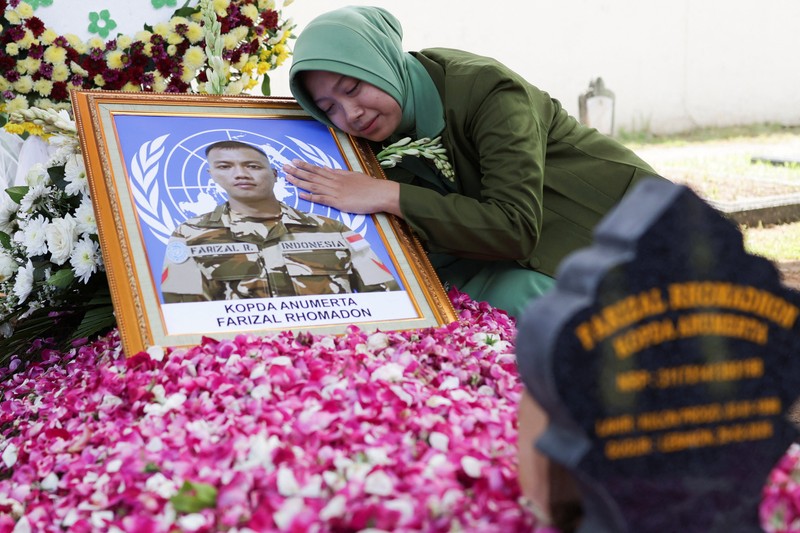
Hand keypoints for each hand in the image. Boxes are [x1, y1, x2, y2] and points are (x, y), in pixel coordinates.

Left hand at [283, 159, 400, 215]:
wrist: (380, 193)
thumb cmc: (370, 186)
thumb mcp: (353, 176)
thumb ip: (339, 173)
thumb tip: (327, 169)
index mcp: (338, 176)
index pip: (318, 169)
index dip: (305, 166)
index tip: (294, 161)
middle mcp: (334, 182)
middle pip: (312, 176)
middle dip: (297, 171)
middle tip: (284, 166)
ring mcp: (335, 192)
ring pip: (313, 185)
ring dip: (299, 181)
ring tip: (287, 177)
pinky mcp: (338, 202)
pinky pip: (321, 199)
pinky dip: (310, 197)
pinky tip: (300, 194)